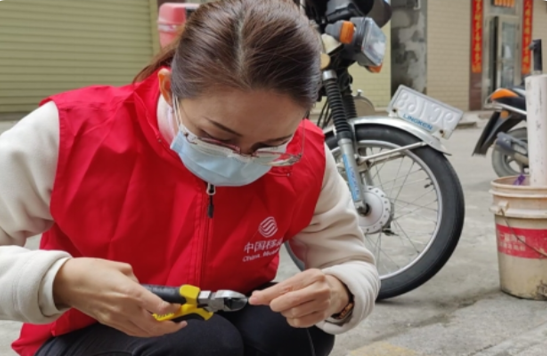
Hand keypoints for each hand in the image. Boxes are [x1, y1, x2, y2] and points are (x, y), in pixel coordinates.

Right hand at [53, 257, 185, 336]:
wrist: (67, 283)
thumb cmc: (93, 270)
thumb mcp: (120, 267)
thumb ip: (136, 280)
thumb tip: (144, 289)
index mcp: (130, 292)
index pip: (158, 307)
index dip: (173, 309)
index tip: (180, 306)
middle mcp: (125, 308)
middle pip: (153, 326)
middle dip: (171, 327)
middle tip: (182, 322)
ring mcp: (116, 318)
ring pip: (143, 332)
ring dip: (159, 332)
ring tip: (170, 327)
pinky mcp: (109, 323)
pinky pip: (131, 332)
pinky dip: (144, 332)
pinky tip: (151, 328)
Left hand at [249, 269, 349, 327]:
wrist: (336, 291)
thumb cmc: (311, 284)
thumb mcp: (298, 280)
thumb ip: (278, 288)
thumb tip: (255, 296)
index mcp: (311, 276)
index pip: (285, 287)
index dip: (268, 295)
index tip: (254, 299)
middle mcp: (319, 289)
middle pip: (290, 301)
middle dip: (277, 304)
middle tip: (274, 304)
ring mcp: (323, 303)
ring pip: (294, 313)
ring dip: (285, 312)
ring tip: (287, 307)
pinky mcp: (323, 315)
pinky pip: (300, 322)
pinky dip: (292, 320)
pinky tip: (294, 314)